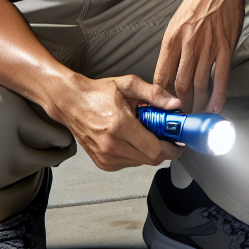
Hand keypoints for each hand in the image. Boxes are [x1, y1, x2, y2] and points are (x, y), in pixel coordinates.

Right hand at [51, 73, 181, 171]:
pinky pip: (130, 163)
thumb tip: (174, 104)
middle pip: (151, 159)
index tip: (179, 141)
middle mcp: (111, 145)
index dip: (172, 148)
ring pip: (142, 162)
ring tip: (143, 132)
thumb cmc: (97, 94)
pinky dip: (136, 153)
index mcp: (119, 125)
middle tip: (165, 135)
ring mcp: (106, 157)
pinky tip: (131, 139)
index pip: (155, 149)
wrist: (70, 102)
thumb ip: (154, 94)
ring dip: (149, 150)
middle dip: (164, 149)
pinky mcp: (103, 163)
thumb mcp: (128, 85)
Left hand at [154, 0, 248, 112]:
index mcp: (171, 39)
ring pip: (200, 84)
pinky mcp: (226, 47)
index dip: (160, 96)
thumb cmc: (198, 2)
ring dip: (198, 104)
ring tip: (197, 118)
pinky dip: (218, 95)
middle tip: (180, 119)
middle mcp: (188, 44)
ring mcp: (208, 47)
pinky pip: (220, 77)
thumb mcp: (177, 22)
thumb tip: (169, 70)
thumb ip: (173, 47)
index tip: (161, 108)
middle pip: (180, 85)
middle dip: (179, 106)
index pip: (161, 75)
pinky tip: (215, 107)